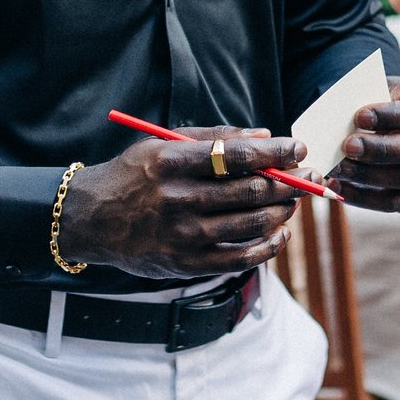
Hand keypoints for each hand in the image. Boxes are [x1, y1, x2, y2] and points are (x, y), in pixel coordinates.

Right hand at [59, 128, 302, 275]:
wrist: (90, 220)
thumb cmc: (134, 175)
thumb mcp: (161, 144)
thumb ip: (212, 137)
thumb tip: (264, 135)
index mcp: (171, 163)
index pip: (236, 155)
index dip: (276, 152)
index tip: (299, 148)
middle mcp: (177, 199)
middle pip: (250, 190)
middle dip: (289, 182)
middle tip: (309, 176)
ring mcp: (183, 235)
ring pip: (251, 224)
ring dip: (282, 210)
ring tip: (294, 201)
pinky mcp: (186, 264)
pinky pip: (240, 259)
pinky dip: (268, 246)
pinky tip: (280, 233)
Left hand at [327, 78, 399, 211]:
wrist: (390, 115)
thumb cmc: (381, 99)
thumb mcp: (378, 89)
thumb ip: (364, 103)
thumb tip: (339, 125)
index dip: (392, 116)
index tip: (360, 117)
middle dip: (381, 150)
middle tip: (348, 146)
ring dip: (369, 176)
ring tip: (339, 169)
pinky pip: (398, 202)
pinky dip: (366, 198)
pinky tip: (340, 188)